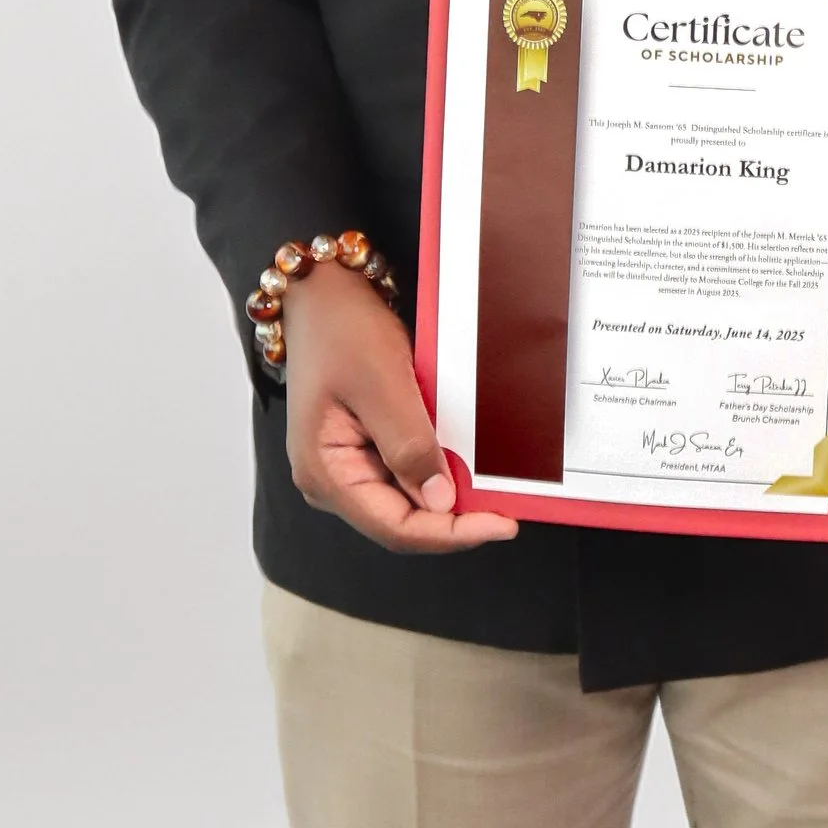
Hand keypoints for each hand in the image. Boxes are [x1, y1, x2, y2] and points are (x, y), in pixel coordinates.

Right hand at [284, 261, 517, 552]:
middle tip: (504, 505)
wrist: (323, 292)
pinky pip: (407, 474)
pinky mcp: (365, 449)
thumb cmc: (340, 330)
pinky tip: (464, 458)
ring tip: (488, 482)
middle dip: (454, 518)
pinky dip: (438, 470)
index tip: (500, 525)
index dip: (451, 535)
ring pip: (408, 502)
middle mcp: (332, 480)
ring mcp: (347, 466)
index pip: (395, 528)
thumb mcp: (382, 384)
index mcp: (324, 473)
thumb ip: (409, 446)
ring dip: (449, 495)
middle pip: (402, 522)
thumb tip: (440, 502)